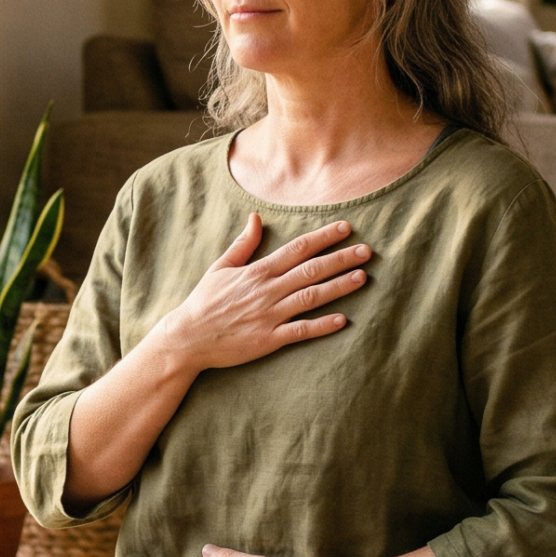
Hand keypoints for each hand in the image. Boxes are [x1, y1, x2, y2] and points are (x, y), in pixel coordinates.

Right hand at [145, 215, 370, 374]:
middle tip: (367, 251)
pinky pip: (301, 331)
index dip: (323, 237)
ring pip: (311, 297)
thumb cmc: (204, 302)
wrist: (188, 337)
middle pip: (311, 270)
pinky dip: (322, 325)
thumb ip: (243, 243)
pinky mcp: (269, 339)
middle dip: (341, 259)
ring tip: (362, 277)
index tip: (346, 228)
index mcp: (258, 271)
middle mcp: (267, 290)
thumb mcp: (220, 267)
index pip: (297, 248)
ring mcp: (270, 315)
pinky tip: (342, 319)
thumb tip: (256, 217)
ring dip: (339, 287)